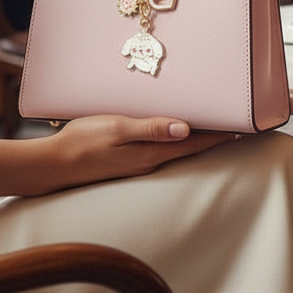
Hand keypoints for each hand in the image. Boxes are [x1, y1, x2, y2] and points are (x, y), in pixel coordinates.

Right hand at [52, 114, 237, 187]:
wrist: (51, 165)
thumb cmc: (81, 142)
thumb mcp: (117, 128)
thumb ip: (150, 128)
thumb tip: (185, 129)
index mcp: (150, 154)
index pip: (193, 144)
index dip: (218, 135)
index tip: (241, 128)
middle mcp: (148, 162)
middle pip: (189, 149)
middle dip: (213, 138)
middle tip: (237, 126)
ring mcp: (137, 165)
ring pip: (176, 150)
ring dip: (196, 140)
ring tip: (216, 128)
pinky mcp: (127, 162)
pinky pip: (160, 151)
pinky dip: (176, 142)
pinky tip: (177, 134)